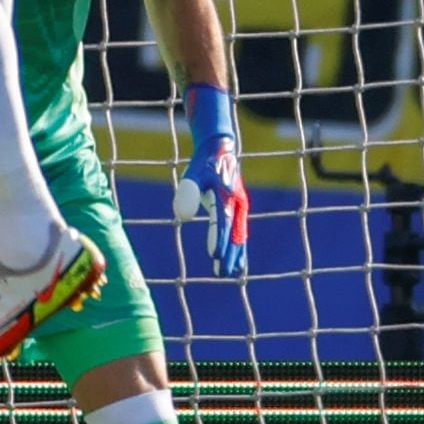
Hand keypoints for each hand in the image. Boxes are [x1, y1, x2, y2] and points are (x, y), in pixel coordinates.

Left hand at [174, 84, 249, 279]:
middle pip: (235, 234)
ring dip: (235, 254)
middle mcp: (237, 204)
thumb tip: (182, 216)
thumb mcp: (192, 175)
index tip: (215, 257)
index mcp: (226, 197)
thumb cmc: (203, 164)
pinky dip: (239, 246)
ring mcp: (241, 207)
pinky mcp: (239, 209)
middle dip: (229, 254)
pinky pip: (241, 232)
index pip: (222, 223)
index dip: (219, 240)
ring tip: (230, 273)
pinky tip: (237, 260)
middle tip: (221, 273)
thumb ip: (187, 193)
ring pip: (240, 235)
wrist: (221, 150)